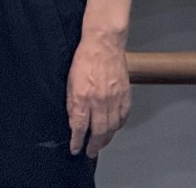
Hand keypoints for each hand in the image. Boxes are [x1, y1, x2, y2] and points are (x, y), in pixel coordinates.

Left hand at [66, 34, 129, 156]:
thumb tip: (73, 120)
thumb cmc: (85, 58)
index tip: (75, 149)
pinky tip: (114, 128)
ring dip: (106, 138)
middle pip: (99, 131)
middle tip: (90, 152)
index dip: (77, 140)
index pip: (80, 126)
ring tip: (100, 144)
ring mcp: (115, 98)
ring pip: (112, 127)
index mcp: (83, 96)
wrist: (104, 43)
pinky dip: (118, 125)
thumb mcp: (70, 80)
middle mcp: (100, 100)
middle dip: (93, 145)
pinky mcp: (125, 95)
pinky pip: (123, 116)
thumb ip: (72, 102)